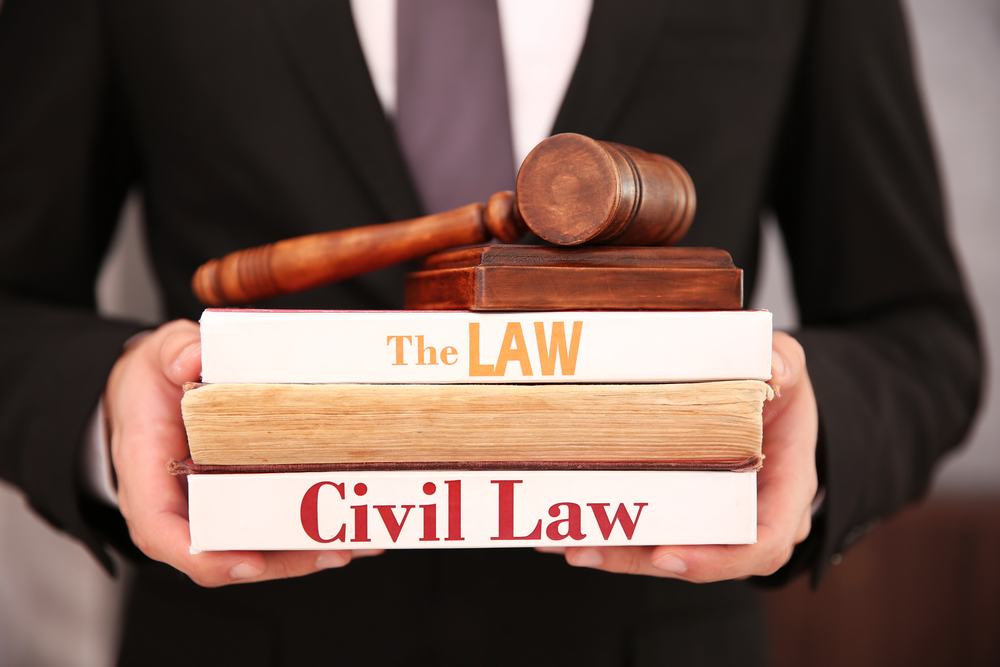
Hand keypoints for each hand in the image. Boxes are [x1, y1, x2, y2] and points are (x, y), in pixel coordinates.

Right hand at [104, 319, 381, 586]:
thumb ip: (173, 352)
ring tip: (356, 545)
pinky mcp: (236, 505)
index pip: (163, 532)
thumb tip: (193, 357)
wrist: (148, 391)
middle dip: (282, 560)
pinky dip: (307, 537)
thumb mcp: (157, 356)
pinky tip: (351, 531)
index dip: (207, 555)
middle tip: (333, 551)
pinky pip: (268, 531)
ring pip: (254, 550)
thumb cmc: (150, 383)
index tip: (250, 561)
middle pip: (224, 553)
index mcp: (146, 477)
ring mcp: (209, 511)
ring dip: (305, 555)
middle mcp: (177, 507)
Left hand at [539, 331, 818, 580]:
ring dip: (611, 552)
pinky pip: (648, 533)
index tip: (667, 554)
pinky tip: (562, 527)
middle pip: (697, 558)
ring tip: (561, 541)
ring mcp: (714, 520)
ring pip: (663, 552)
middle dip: (637, 560)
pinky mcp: (684, 512)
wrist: (768, 394)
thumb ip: (782, 361)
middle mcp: (752, 517)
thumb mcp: (786, 363)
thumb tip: (775, 371)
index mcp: (786, 490)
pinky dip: (608, 533)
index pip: (761, 543)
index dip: (715, 559)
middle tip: (586, 548)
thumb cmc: (779, 387)